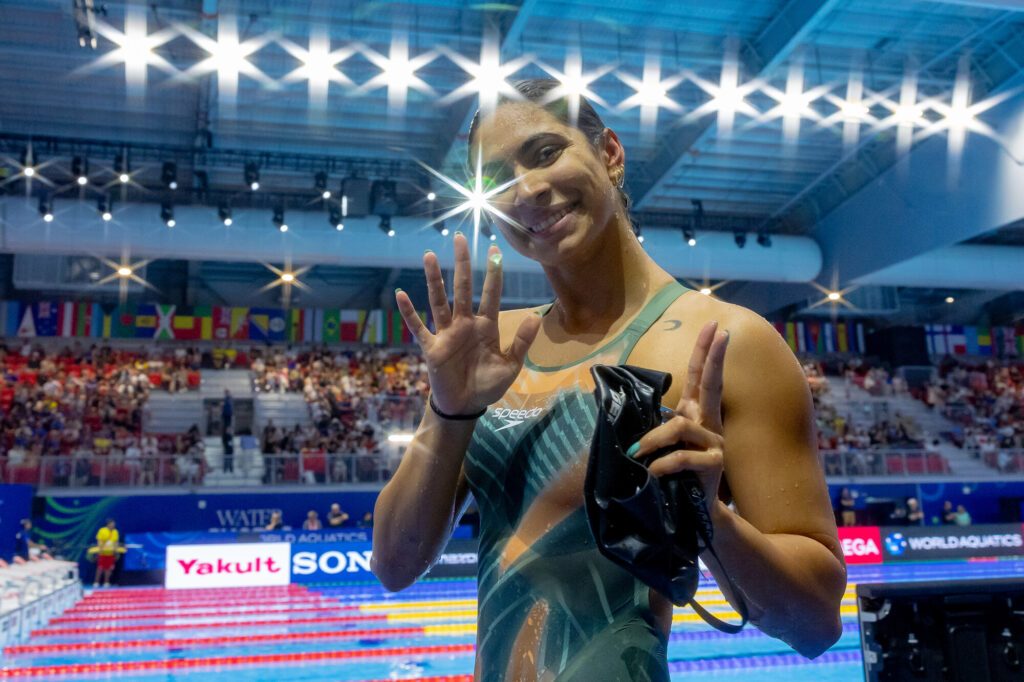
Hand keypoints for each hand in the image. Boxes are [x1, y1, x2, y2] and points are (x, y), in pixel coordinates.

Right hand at [395, 233, 541, 415]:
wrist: (466, 407)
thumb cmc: (487, 385)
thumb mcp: (510, 365)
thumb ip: (521, 341)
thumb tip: (536, 316)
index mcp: (486, 326)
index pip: (490, 294)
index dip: (493, 273)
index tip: (495, 250)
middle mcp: (465, 324)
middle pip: (462, 288)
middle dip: (461, 264)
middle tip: (459, 238)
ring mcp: (446, 334)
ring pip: (439, 300)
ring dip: (434, 279)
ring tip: (429, 256)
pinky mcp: (432, 347)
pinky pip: (418, 327)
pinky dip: (409, 312)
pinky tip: (402, 295)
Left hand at [629, 321, 729, 508]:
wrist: (693, 512)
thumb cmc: (673, 476)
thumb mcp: (659, 445)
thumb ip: (651, 426)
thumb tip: (620, 406)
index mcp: (695, 414)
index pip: (700, 378)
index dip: (706, 352)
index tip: (716, 327)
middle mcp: (709, 424)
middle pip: (711, 384)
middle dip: (714, 357)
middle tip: (720, 331)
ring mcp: (714, 443)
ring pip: (679, 426)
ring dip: (652, 439)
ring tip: (635, 454)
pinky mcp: (714, 464)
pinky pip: (681, 456)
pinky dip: (661, 464)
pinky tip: (652, 473)